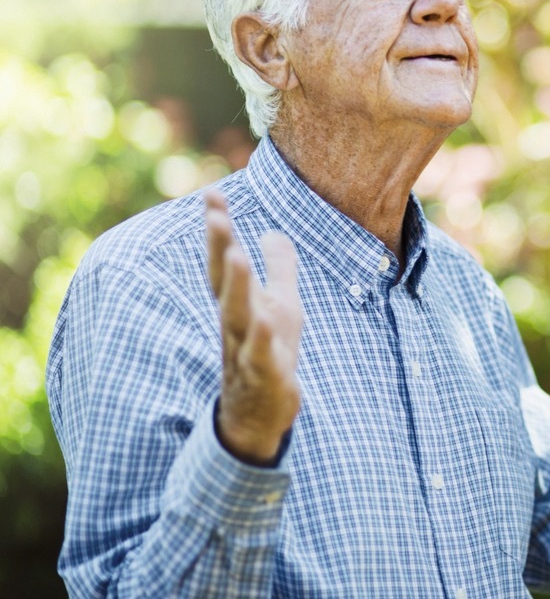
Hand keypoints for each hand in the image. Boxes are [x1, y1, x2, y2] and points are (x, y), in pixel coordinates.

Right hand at [205, 190, 302, 465]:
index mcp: (240, 302)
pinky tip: (265, 322)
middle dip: (219, 249)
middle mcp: (236, 322)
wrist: (263, 415)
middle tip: (214, 216)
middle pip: (224, 283)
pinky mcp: (265, 378)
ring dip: (235, 287)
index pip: (224, 260)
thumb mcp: (281, 304)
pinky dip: (260, 341)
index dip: (219, 228)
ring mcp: (246, 350)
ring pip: (237, 317)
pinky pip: (260, 358)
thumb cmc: (270, 352)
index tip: (211, 192)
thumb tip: (273, 230)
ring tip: (234, 255)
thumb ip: (279, 268)